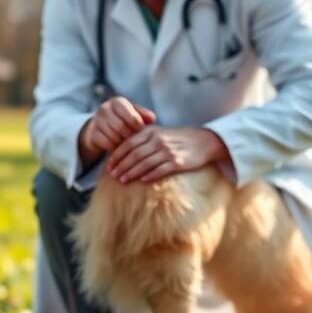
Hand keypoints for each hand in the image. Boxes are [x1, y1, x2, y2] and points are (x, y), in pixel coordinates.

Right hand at [78, 97, 155, 166]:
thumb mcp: (134, 114)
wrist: (100, 127)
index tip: (141, 132)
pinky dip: (115, 148)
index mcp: (117, 102)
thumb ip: (144, 115)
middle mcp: (104, 109)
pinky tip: (119, 148)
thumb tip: (152, 119)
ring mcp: (96, 121)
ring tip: (128, 145)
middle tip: (135, 141)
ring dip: (123, 143)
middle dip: (130, 136)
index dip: (139, 127)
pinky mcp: (92, 134)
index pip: (132, 117)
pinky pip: (107, 144)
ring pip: (114, 137)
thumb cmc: (123, 120)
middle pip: (122, 128)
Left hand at [107, 126, 228, 183]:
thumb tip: (120, 151)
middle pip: (134, 154)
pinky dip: (149, 175)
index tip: (108, 166)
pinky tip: (141, 180)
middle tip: (112, 175)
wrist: (203, 141)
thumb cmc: (175, 139)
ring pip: (144, 163)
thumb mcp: (158, 133)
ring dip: (131, 173)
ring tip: (122, 180)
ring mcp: (168, 151)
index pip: (128, 143)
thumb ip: (141, 139)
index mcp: (151, 131)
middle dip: (121, 166)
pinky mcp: (177, 162)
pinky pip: (160, 170)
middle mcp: (158, 140)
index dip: (116, 155)